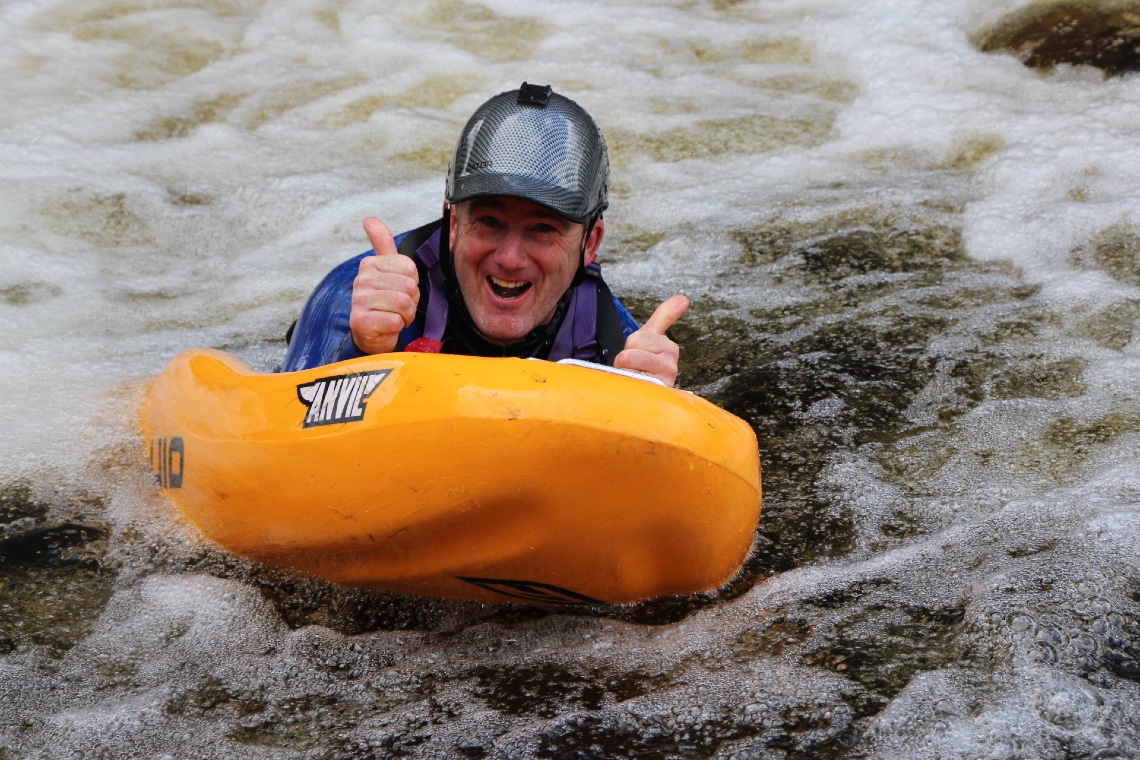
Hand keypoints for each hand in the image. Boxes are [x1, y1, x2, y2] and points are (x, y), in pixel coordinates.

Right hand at [348, 218, 420, 354]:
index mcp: (370, 264)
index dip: (412, 282)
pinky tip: (386, 327)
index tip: (400, 290)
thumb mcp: (387, 270)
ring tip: (394, 316)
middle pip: (408, 286)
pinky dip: (396, 327)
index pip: (409, 267)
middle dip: (411, 301)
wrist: (373, 334)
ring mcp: (359, 300)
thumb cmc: (384, 302)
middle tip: (398, 307)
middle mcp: (361, 280)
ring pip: (403, 303)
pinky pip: (395, 321)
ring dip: (405, 315)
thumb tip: (369, 219)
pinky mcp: (361, 321)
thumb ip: (382, 244)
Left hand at [614, 294, 688, 386]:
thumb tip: (683, 298)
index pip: (639, 338)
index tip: (641, 356)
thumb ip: (664, 316)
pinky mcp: (654, 394)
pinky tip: (638, 389)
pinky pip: (631, 379)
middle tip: (635, 369)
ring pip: (628, 359)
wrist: (644, 398)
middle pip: (631, 346)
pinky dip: (628, 383)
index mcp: (669, 348)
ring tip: (636, 379)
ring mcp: (663, 381)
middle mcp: (671, 364)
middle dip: (626, 359)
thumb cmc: (645, 367)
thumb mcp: (651, 338)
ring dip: (625, 371)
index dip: (631, 347)